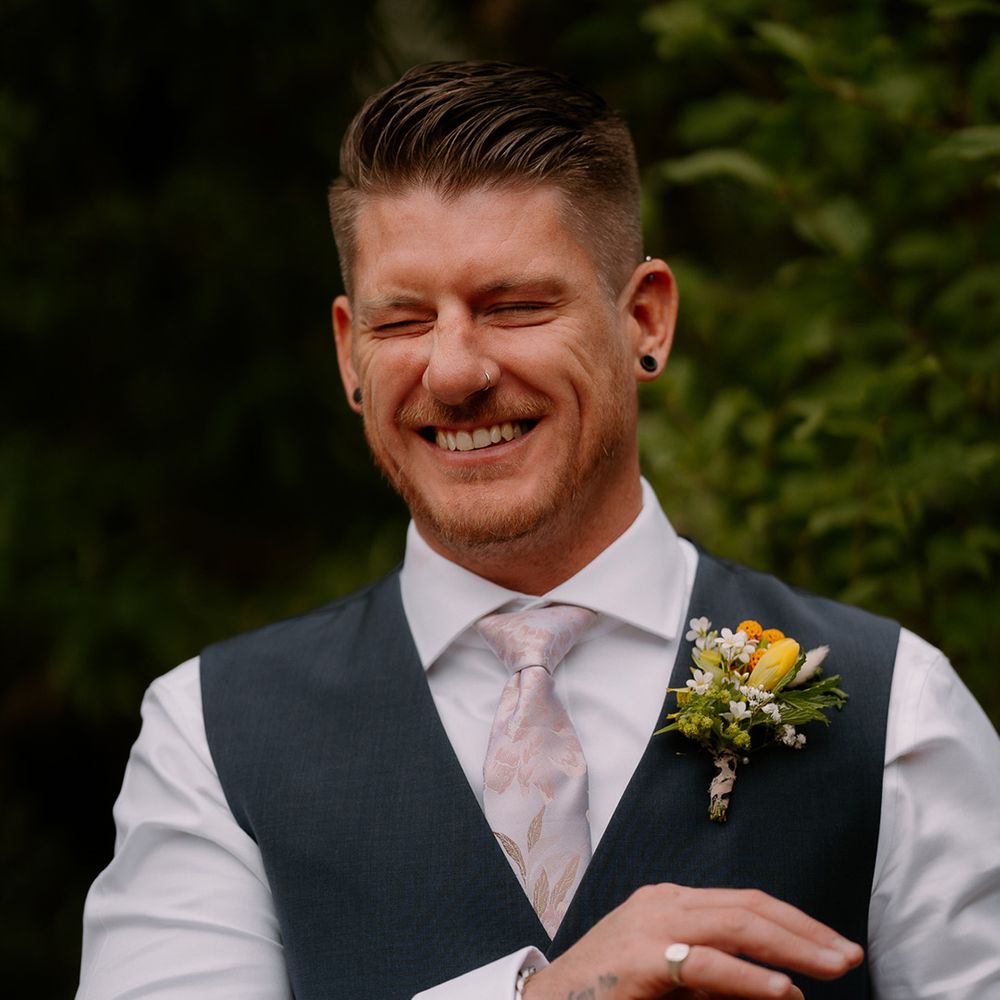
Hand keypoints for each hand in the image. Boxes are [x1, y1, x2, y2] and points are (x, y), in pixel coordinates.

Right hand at [523, 883, 862, 999]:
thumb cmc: (608, 992)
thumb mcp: (667, 973)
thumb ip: (712, 972)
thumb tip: (775, 987)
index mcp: (670, 902)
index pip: (744, 901)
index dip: (794, 921)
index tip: (834, 945)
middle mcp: (664, 902)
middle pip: (748, 904)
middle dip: (805, 930)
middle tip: (850, 954)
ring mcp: (651, 924)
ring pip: (735, 923)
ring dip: (792, 946)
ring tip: (834, 967)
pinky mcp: (643, 958)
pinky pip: (705, 964)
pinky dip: (749, 978)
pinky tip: (783, 991)